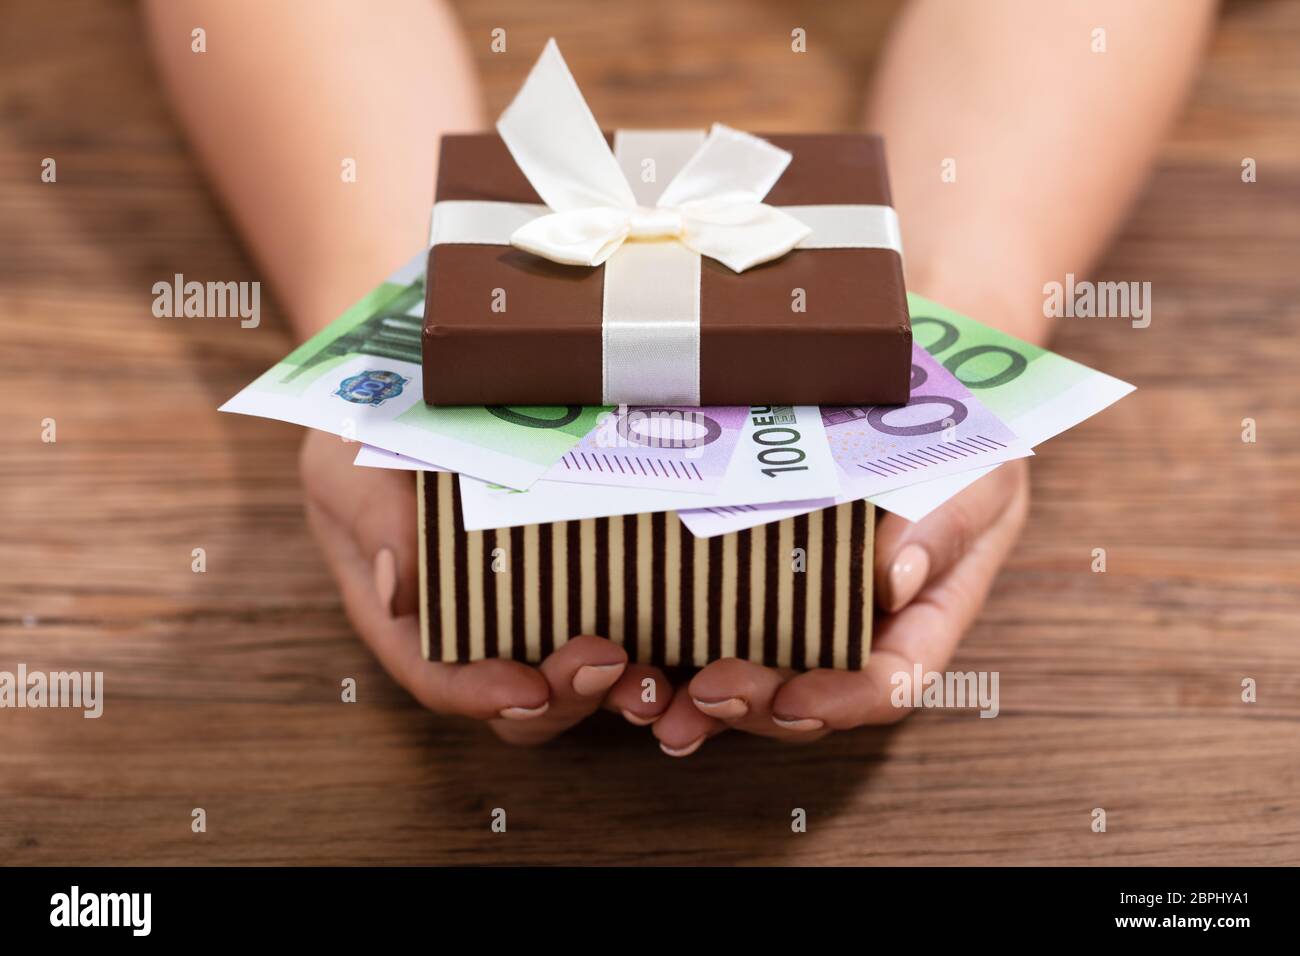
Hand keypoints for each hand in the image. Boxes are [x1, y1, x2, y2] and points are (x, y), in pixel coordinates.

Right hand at [299, 430, 673, 743]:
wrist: (418, 382)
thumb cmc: (367, 428)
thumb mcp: (349, 461)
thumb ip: (371, 518)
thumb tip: (396, 591)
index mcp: (406, 611)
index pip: (437, 674)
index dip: (480, 694)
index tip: (526, 690)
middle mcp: (471, 623)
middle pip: (517, 697)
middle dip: (565, 696)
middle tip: (610, 662)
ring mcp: (529, 605)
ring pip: (573, 678)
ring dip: (615, 689)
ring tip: (655, 676)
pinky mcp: (580, 574)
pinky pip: (614, 622)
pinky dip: (648, 642)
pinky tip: (685, 635)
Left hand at [650, 459, 1030, 754]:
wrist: (912, 400)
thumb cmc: (959, 445)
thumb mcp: (974, 473)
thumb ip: (944, 525)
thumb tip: (896, 580)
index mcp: (920, 618)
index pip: (887, 683)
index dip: (840, 703)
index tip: (793, 702)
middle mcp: (855, 630)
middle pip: (806, 696)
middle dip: (752, 706)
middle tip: (705, 694)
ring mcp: (797, 613)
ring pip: (748, 678)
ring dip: (695, 698)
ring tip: (646, 701)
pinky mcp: (745, 584)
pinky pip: (707, 630)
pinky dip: (667, 652)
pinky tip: (628, 657)